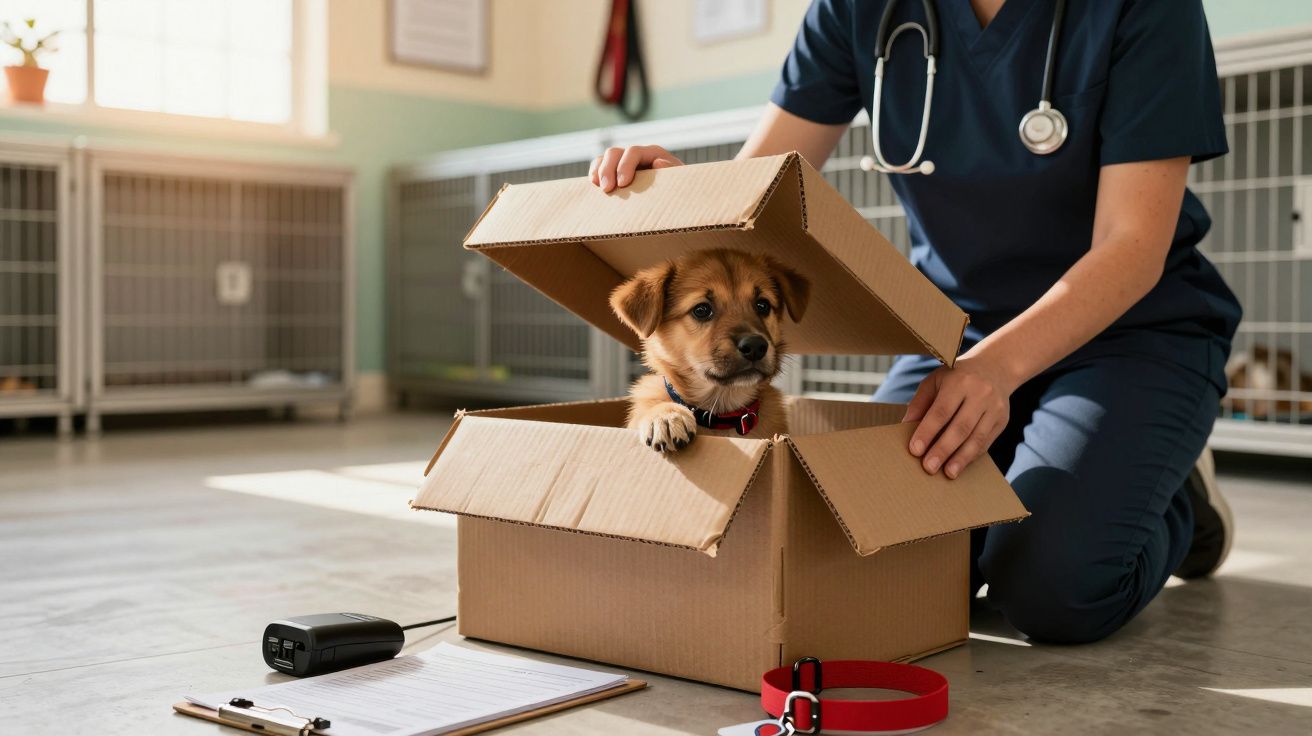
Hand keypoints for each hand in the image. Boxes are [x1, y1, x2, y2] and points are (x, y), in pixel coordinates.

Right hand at [589, 145, 683, 191]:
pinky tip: (593, 184)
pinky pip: (600, 166)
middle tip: (607, 189)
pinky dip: (594, 173)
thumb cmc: (680, 189)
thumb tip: (658, 162)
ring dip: (599, 171)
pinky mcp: (615, 171)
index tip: (622, 183)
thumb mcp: (681, 181)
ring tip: (598, 187)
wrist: (677, 198)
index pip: (634, 152)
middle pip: (615, 152)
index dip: (625, 165)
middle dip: (608, 169)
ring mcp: (624, 162)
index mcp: (653, 153)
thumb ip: (672, 171)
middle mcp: (636, 155)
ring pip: (605, 157)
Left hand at [902, 353, 1018, 478]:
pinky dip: (972, 455)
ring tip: (947, 473)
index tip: (915, 450)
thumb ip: (920, 402)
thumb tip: (905, 425)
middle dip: (943, 449)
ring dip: (961, 458)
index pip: (941, 411)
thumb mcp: (935, 381)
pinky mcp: (1002, 420)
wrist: (996, 368)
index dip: (928, 432)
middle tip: (928, 467)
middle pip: (960, 427)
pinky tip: (960, 465)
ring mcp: (994, 408)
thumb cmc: (957, 377)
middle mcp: (980, 394)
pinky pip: (986, 441)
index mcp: (959, 382)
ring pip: (976, 437)